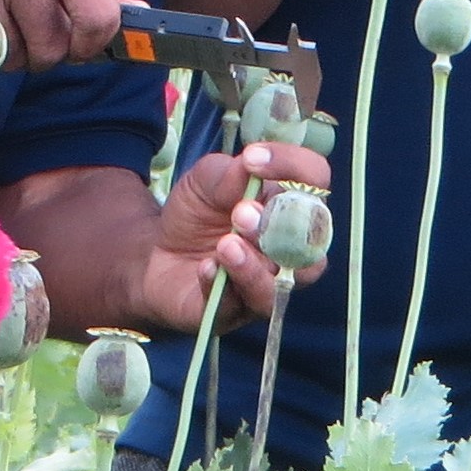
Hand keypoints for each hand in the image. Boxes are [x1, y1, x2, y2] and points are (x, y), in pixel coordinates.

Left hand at [137, 141, 332, 330]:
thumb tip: (249, 164)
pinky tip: (206, 268)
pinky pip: (239, 305)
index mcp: (289, 205)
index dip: (293, 166)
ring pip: (282, 285)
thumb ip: (226, 172)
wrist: (155, 256)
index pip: (315, 180)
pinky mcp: (236, 312)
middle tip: (241, 211)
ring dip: (255, 263)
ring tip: (226, 245)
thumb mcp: (202, 181)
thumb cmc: (196, 215)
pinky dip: (222, 283)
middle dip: (278, 224)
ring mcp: (266, 282)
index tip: (252, 158)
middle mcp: (289, 247)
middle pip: (309, 240)